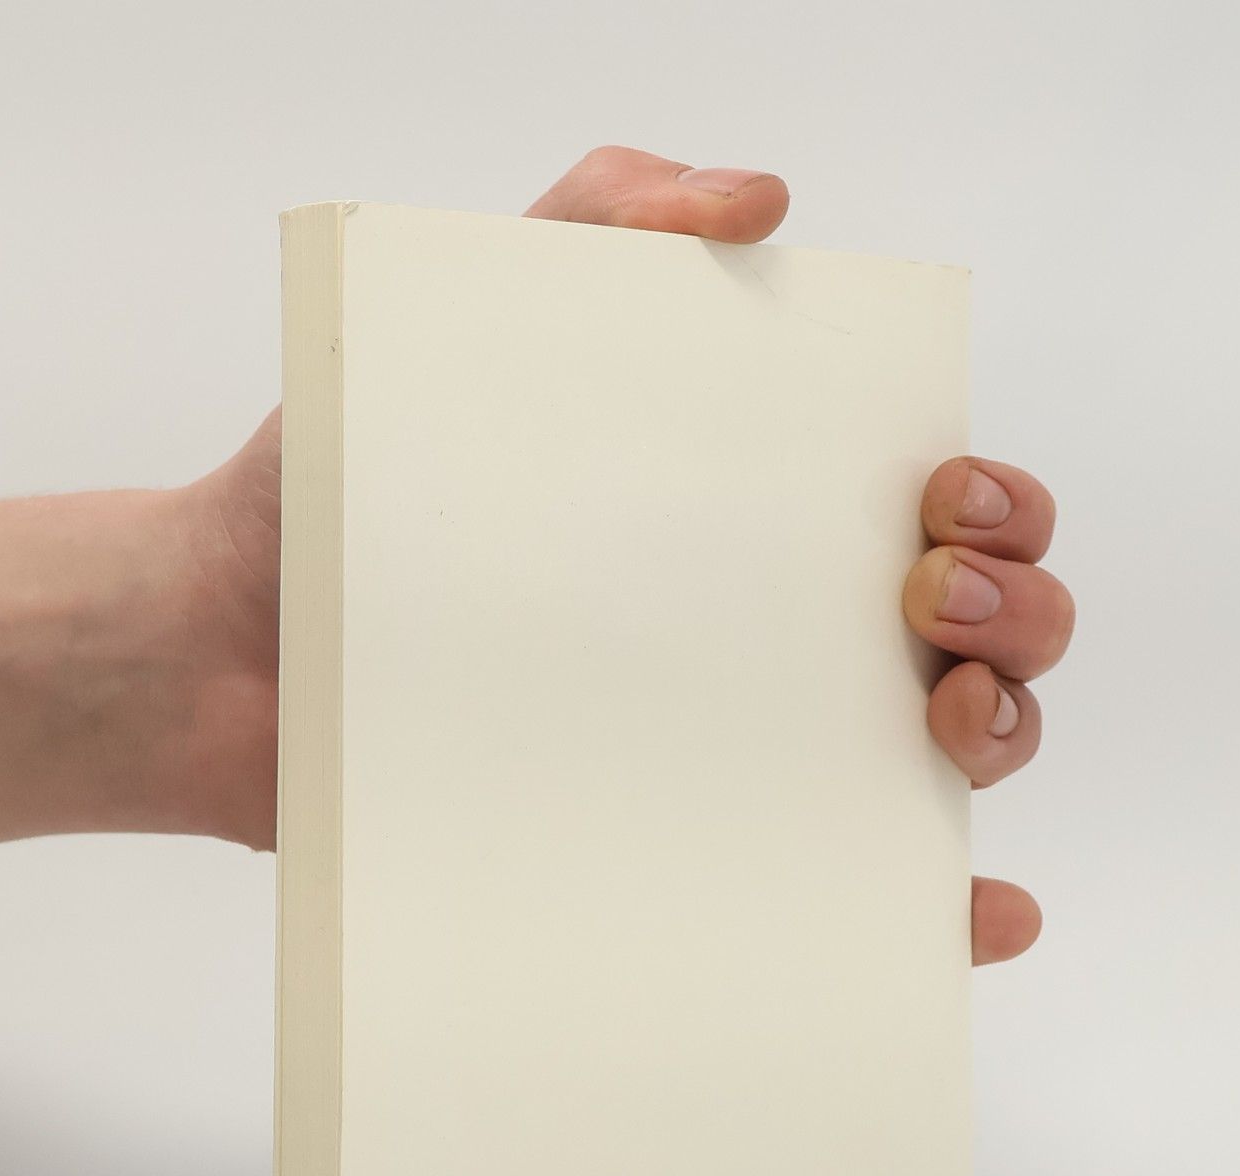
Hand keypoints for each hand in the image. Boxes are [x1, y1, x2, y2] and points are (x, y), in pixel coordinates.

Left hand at [182, 148, 1070, 963]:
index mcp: (759, 521)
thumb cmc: (341, 497)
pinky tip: (982, 913)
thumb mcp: (458, 316)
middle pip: (987, 629)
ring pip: (947, 759)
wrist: (223, 658)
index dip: (998, 503)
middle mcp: (777, 640)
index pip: (948, 507)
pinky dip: (942, 914)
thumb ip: (590, 218)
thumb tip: (756, 197)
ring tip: (938, 716)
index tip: (939, 499)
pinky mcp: (690, 860)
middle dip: (1016, 608)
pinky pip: (846, 899)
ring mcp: (743, 757)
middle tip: (922, 596)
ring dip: (1005, 733)